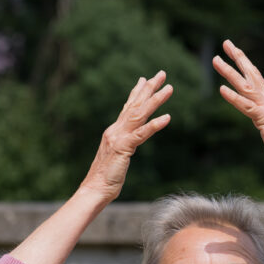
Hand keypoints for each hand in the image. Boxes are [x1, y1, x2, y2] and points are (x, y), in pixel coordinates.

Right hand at [81, 71, 172, 200]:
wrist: (94, 189)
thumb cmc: (105, 178)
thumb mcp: (116, 157)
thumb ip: (122, 147)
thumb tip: (127, 144)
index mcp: (114, 131)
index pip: (127, 107)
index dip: (137, 92)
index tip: (145, 79)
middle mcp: (116, 130)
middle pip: (135, 105)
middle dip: (149, 88)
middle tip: (161, 74)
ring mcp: (119, 137)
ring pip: (140, 114)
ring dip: (155, 100)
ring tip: (169, 88)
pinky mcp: (124, 148)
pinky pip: (142, 134)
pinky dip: (155, 125)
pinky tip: (167, 117)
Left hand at [213, 40, 263, 172]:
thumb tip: (258, 116)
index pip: (257, 77)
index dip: (246, 63)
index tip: (236, 50)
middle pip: (251, 74)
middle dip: (238, 57)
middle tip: (226, 42)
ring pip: (245, 86)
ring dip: (229, 72)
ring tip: (216, 60)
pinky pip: (246, 106)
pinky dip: (233, 97)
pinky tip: (221, 89)